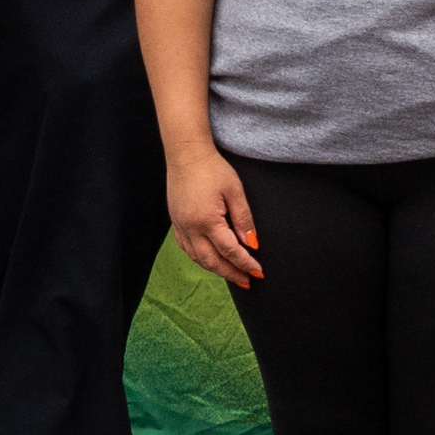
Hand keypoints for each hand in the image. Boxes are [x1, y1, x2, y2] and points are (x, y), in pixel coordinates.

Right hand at [168, 149, 260, 287]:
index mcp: (207, 221)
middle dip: (231, 273)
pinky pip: (187, 248)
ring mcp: (181, 226)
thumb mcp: (235, 191)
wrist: (186, 154)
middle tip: (247, 281)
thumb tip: (252, 244)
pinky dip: (200, 258)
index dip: (245, 263)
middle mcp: (191, 228)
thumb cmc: (212, 169)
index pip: (230, 250)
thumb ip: (244, 219)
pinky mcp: (176, 222)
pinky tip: (209, 259)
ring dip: (215, 269)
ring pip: (198, 258)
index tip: (258, 272)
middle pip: (212, 261)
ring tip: (231, 274)